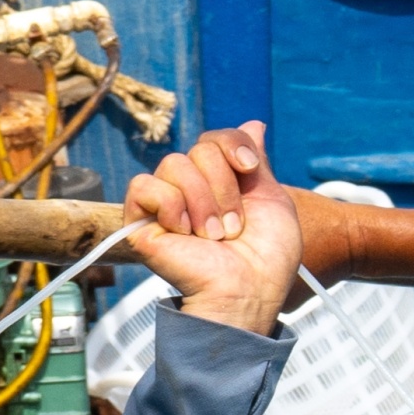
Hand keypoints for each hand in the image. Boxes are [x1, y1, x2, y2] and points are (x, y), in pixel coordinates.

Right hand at [121, 122, 310, 332]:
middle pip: (198, 150)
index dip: (232, 145)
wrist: (248, 291)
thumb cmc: (267, 257)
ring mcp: (164, 205)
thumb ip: (256, 161)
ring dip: (202, 202)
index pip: (214, 139)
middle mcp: (189, 189)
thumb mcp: (272, 200)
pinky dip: (170, 205)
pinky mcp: (140, 223)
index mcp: (219, 182)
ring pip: (173, 164)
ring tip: (212, 237)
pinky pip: (143, 186)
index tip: (249, 168)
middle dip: (224, 186)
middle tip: (232, 227)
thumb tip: (254, 124)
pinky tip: (184, 232)